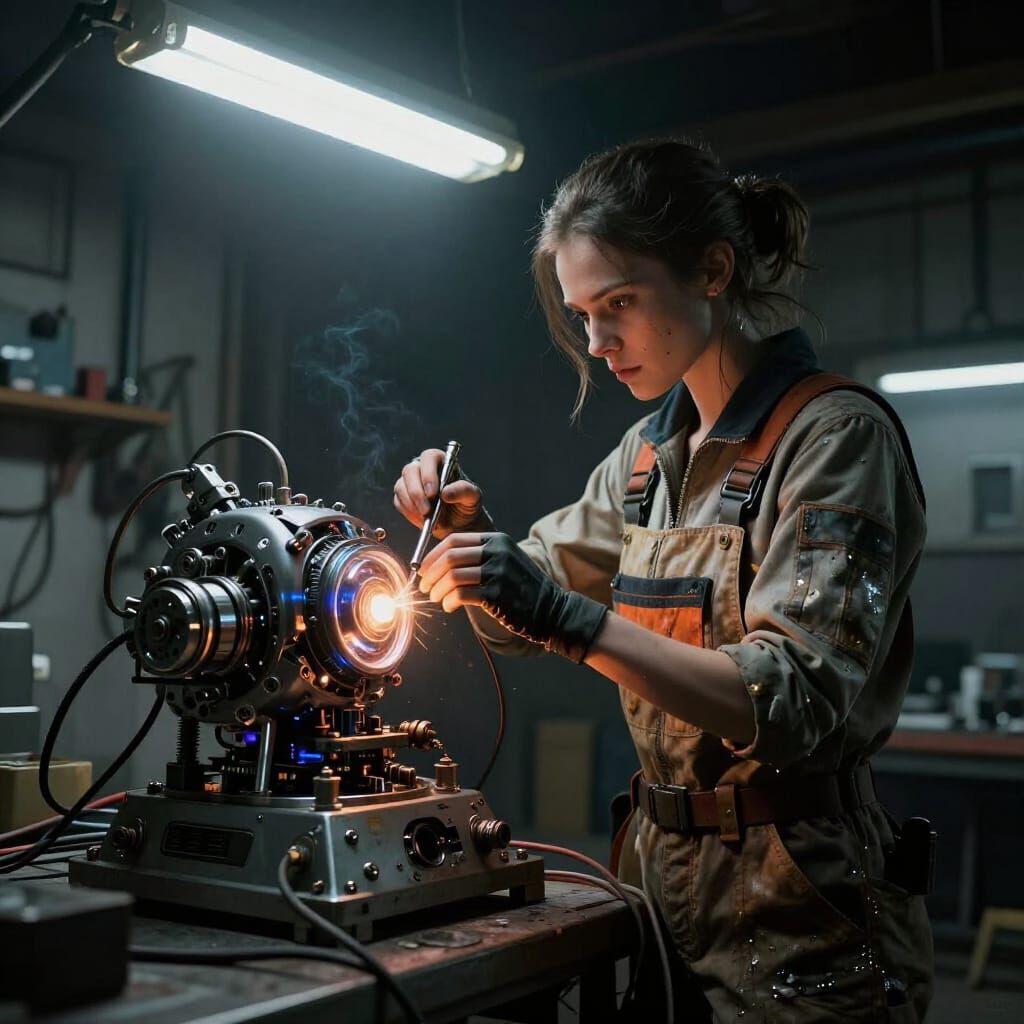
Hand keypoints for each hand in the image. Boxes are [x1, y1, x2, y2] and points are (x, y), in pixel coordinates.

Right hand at [393, 449, 488, 537]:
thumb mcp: (473, 497)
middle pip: (410, 470)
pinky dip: (409, 513)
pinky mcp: (404, 497)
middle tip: (426, 510)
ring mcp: (411, 482)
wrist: (459, 524)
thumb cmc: (466, 505)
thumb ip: (464, 491)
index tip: (433, 494)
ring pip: (401, 486)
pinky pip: (399, 502)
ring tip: (427, 518)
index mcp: (442, 462)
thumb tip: (445, 492)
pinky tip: (422, 521)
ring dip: (412, 504)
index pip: (429, 457)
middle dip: (416, 492)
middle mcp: (423, 469)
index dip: (428, 474)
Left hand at [418, 532, 607, 662]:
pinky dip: (448, 601)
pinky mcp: (496, 595)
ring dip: (437, 589)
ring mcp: (498, 572)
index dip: (433, 555)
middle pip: (450, 556)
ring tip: (435, 598)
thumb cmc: (522, 588)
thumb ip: (479, 557)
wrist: (551, 610)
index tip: (424, 569)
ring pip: (453, 576)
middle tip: (423, 586)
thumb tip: (441, 563)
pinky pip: (461, 595)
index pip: (455, 540)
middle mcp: (497, 552)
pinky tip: (448, 607)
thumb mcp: (505, 561)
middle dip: (431, 573)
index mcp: (497, 540)